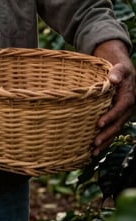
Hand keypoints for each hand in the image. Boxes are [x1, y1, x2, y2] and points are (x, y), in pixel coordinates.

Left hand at [92, 40, 135, 155]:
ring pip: (114, 131)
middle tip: (94, 143)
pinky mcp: (116, 118)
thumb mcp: (120, 68)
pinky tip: (94, 150)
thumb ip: (117, 72)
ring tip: (93, 152)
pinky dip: (104, 140)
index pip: (119, 109)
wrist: (123, 74)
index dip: (110, 117)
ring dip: (105, 142)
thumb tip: (113, 79)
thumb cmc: (119, 70)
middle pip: (117, 125)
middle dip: (106, 135)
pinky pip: (111, 131)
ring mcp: (121, 115)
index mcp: (128, 98)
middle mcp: (125, 110)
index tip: (99, 123)